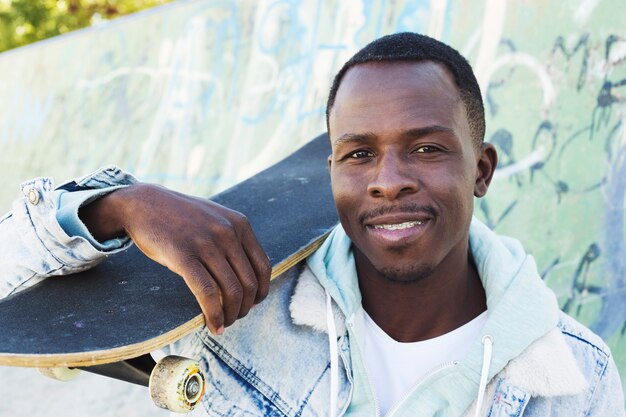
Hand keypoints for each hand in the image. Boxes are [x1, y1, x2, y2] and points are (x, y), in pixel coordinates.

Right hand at [80, 183, 271, 334]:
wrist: (143, 203)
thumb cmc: (180, 217)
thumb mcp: (215, 220)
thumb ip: (234, 240)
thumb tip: (250, 273)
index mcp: (240, 224)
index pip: (263, 267)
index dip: (261, 291)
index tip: (252, 304)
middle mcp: (227, 233)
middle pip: (250, 283)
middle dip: (245, 308)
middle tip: (234, 318)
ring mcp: (206, 243)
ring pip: (231, 291)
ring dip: (231, 316)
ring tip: (222, 324)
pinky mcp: (183, 256)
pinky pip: (207, 293)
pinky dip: (214, 314)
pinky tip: (212, 325)